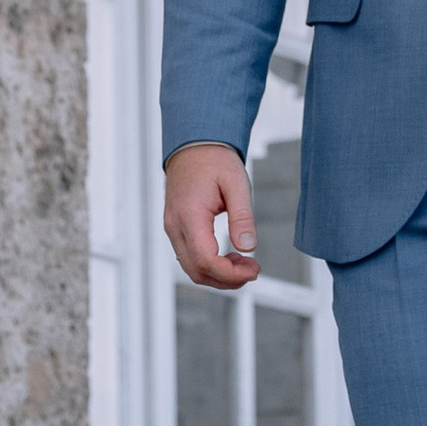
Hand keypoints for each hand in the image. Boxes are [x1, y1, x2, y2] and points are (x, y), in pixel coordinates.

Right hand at [164, 143, 259, 288]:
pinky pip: (189, 257)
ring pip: (191, 268)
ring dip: (219, 274)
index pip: (205, 260)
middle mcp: (175, 226)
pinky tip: (230, 256)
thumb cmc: (215, 161)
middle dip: (227, 279)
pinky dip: (210, 265)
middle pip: (197, 271)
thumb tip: (248, 247)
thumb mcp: (236, 183)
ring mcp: (172, 229)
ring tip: (246, 264)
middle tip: (254, 269)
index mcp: (189, 215)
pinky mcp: (176, 229)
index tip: (254, 270)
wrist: (193, 147)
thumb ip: (242, 216)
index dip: (230, 273)